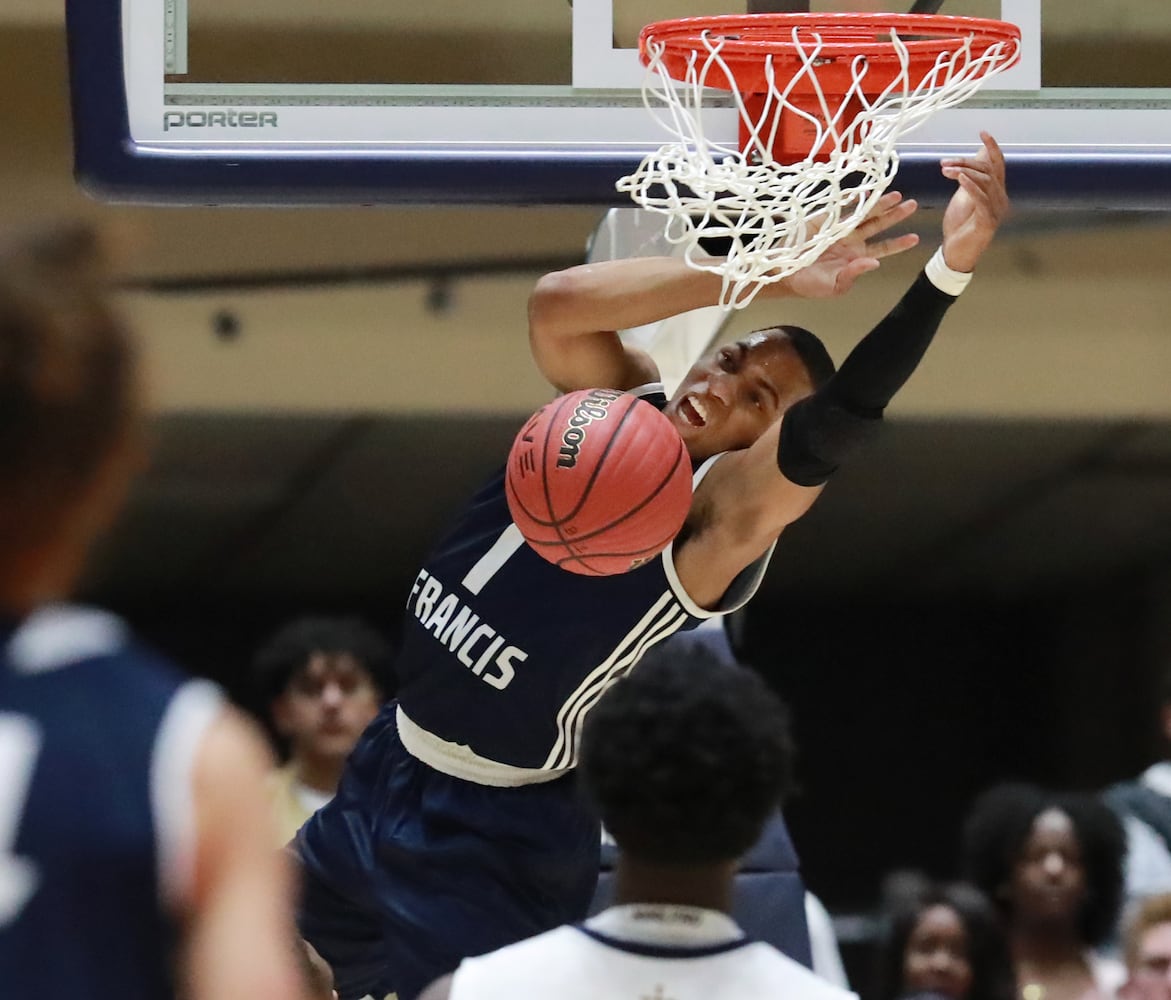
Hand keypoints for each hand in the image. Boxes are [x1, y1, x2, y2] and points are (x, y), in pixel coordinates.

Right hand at [777, 191, 920, 299]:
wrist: (782, 272)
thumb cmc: (808, 284)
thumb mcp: (833, 286)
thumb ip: (853, 274)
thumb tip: (874, 263)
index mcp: (856, 257)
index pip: (882, 248)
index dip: (898, 243)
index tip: (915, 238)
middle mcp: (851, 240)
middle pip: (878, 226)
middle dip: (895, 215)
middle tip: (911, 205)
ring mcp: (839, 228)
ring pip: (864, 213)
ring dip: (879, 204)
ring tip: (895, 195)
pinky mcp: (824, 218)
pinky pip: (842, 206)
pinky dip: (854, 197)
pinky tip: (866, 189)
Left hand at [939, 132, 1008, 271]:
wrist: (956, 253)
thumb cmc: (960, 226)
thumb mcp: (964, 197)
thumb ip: (969, 178)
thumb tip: (975, 157)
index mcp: (996, 191)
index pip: (998, 164)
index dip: (992, 147)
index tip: (982, 132)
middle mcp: (1000, 198)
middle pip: (989, 171)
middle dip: (967, 162)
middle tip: (946, 162)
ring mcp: (996, 210)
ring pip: (985, 182)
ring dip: (965, 172)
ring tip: (947, 169)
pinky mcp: (988, 221)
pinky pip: (981, 199)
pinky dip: (971, 187)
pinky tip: (959, 179)